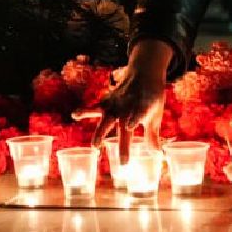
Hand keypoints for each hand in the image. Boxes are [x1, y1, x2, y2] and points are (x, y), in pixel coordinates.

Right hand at [83, 39, 172, 159]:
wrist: (143, 73)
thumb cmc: (151, 97)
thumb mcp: (155, 114)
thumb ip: (152, 135)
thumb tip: (157, 154)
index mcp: (143, 107)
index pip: (139, 115)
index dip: (135, 119)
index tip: (130, 126)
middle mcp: (128, 107)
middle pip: (123, 126)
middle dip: (122, 142)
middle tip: (122, 158)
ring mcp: (115, 105)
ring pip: (106, 120)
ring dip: (101, 133)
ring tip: (96, 146)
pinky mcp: (106, 102)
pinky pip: (93, 108)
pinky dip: (84, 111)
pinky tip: (75, 115)